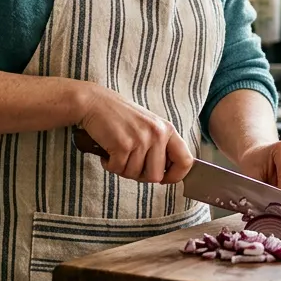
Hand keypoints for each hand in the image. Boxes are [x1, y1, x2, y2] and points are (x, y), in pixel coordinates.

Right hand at [76, 83, 193, 184]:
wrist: (94, 102)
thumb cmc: (120, 115)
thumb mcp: (148, 125)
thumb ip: (159, 145)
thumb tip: (165, 173)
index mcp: (167, 129)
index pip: (185, 161)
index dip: (176, 176)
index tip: (164, 179)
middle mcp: (157, 134)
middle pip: (156, 176)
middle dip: (140, 175)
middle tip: (129, 163)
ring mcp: (140, 139)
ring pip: (134, 175)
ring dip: (122, 168)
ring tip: (116, 152)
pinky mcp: (122, 144)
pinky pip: (118, 169)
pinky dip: (109, 165)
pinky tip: (107, 152)